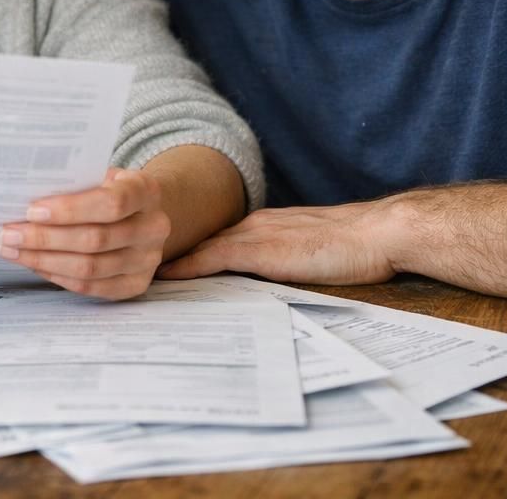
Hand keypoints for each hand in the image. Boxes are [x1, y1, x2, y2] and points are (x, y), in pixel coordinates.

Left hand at [0, 168, 169, 299]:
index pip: (111, 203)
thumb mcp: (100, 175)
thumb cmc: (110, 189)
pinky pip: (91, 286)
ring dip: (44, 260)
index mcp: (146, 191)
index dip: (70, 209)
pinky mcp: (136, 284)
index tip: (32, 210)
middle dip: (45, 238)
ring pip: (90, 267)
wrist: (141, 213)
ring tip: (13, 250)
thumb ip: (73, 184)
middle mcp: (154, 227)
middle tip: (8, 233)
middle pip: (95, 239)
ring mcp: (148, 260)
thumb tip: (21, 197)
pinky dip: (57, 276)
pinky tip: (35, 264)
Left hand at [157, 204, 396, 284]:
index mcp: (263, 225)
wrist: (377, 233)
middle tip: (129, 263)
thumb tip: (263, 283)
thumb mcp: (308, 253)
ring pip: (199, 247)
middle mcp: (252, 225)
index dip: (184, 249)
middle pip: (198, 240)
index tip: (156, 260)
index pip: (213, 239)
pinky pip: (212, 259)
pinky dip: (186, 267)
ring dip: (168, 259)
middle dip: (165, 251)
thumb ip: (281, 261)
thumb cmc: (355, 247)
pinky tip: (164, 277)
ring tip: (134, 271)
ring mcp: (255, 235)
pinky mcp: (261, 250)